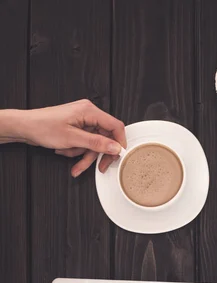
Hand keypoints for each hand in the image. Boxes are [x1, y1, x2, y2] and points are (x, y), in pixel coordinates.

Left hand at [3, 99, 126, 176]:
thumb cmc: (43, 127)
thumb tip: (115, 147)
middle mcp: (88, 114)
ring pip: (93, 144)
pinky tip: (66, 152)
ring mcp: (82, 121)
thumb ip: (97, 143)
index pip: (115, 126)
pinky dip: (77, 151)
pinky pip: (84, 143)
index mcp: (89, 111)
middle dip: (98, 154)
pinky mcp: (76, 128)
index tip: (119, 155)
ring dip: (84, 155)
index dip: (119, 142)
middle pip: (104, 138)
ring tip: (75, 164)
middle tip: (99, 166)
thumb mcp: (73, 138)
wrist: (26, 127)